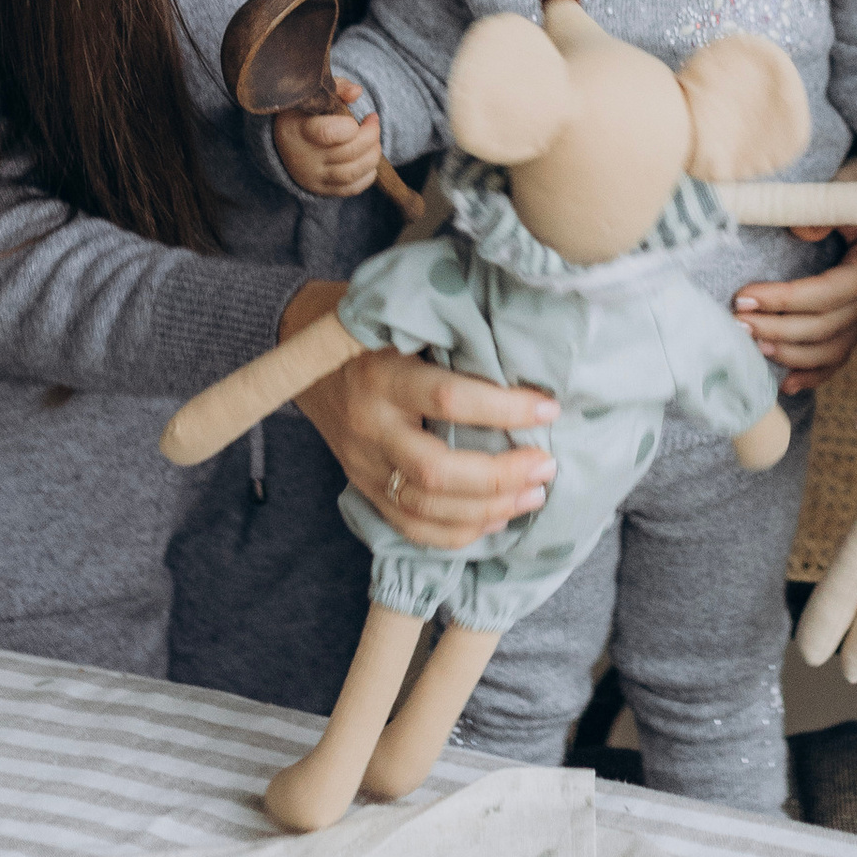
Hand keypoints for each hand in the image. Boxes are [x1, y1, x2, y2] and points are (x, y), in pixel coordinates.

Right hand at [274, 72, 383, 199]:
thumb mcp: (314, 95)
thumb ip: (337, 87)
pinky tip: (368, 159)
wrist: (281, 143)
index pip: (328, 133)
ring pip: (351, 173)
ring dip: (373, 156)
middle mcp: (304, 157)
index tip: (360, 117)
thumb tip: (357, 92)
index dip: (351, 127)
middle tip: (373, 123)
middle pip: (348, 152)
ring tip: (374, 141)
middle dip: (371, 136)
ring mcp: (313, 176)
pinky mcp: (322, 189)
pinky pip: (352, 189)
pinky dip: (368, 175)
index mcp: (298, 130)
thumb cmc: (303, 113)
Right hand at [277, 279, 553, 544]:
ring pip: (427, 507)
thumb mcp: (407, 324)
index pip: (448, 398)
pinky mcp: (364, 488)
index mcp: (382, 375)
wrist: (307, 360)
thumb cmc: (375, 333)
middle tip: (545, 466)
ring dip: (489, 509)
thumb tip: (528, 365)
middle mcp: (371, 426)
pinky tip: (498, 519)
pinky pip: (412, 527)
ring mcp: (364, 465)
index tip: (549, 408)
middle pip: (437, 471)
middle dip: (499, 476)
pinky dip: (459, 532)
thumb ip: (454, 344)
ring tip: (534, 494)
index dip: (504, 408)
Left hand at [738, 157, 856, 395]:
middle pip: (824, 327)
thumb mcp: (843, 189)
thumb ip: (822, 211)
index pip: (825, 294)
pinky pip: (839, 354)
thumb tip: (800, 234)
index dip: (783, 301)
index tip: (742, 296)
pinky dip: (814, 372)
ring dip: (791, 353)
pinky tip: (787, 382)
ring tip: (753, 345)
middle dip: (777, 328)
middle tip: (736, 322)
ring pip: (831, 348)